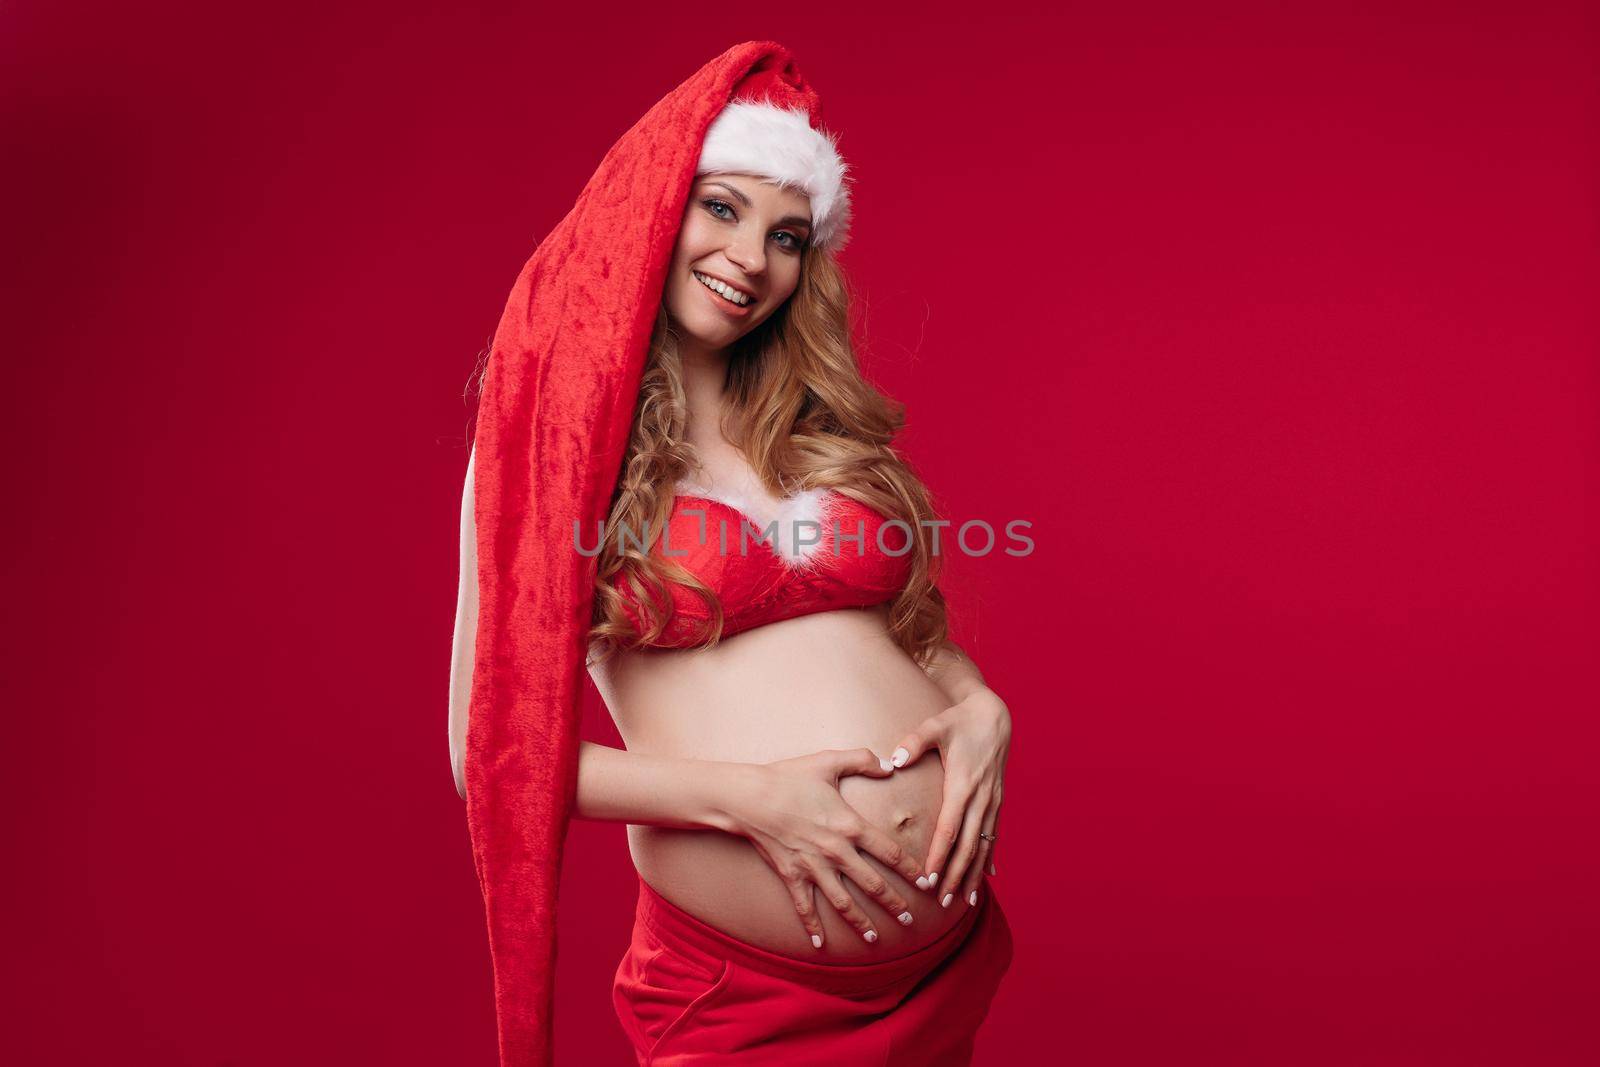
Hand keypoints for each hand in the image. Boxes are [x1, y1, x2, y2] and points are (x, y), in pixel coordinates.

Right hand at [720, 749, 928, 950]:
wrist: (749, 798)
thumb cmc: (789, 778)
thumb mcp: (829, 761)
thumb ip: (862, 760)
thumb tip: (889, 764)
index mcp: (851, 826)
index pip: (891, 853)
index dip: (912, 870)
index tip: (927, 883)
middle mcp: (837, 852)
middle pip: (874, 885)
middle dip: (894, 904)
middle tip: (910, 919)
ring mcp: (814, 867)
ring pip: (844, 902)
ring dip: (861, 922)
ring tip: (875, 938)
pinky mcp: (792, 876)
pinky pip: (805, 907)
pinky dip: (812, 928)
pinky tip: (820, 945)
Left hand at [889, 688, 1010, 910]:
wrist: (994, 715)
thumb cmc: (959, 720)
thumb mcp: (935, 725)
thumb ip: (913, 742)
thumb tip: (893, 761)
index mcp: (963, 784)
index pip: (949, 828)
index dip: (940, 855)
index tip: (929, 879)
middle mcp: (981, 798)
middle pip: (968, 845)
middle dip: (955, 875)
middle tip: (942, 902)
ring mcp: (992, 801)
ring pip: (983, 845)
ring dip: (973, 874)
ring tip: (963, 900)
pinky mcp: (997, 801)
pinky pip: (993, 835)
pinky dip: (988, 858)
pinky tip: (985, 877)